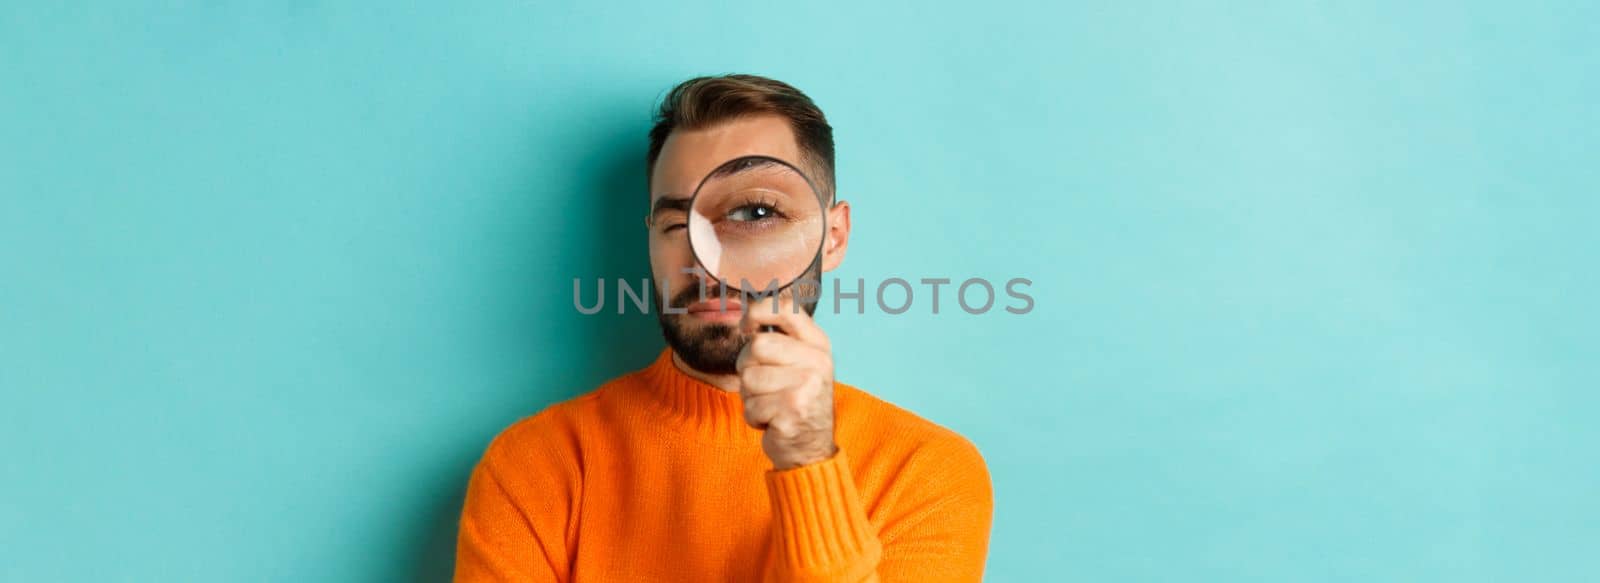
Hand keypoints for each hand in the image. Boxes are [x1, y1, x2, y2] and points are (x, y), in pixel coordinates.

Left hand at [736, 294, 837, 469]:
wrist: (811, 448)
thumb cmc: (796, 401)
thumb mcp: (799, 364)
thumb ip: (780, 339)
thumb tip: (747, 318)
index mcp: (819, 345)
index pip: (786, 309)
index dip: (758, 312)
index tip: (746, 326)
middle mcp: (818, 362)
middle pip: (757, 346)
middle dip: (748, 367)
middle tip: (762, 385)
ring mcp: (807, 387)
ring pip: (749, 378)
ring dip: (750, 397)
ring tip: (770, 405)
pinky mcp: (793, 411)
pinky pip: (751, 406)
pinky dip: (753, 417)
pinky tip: (771, 422)